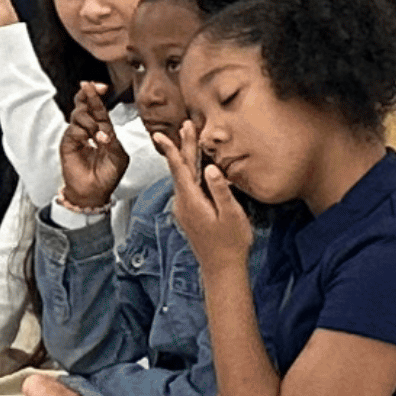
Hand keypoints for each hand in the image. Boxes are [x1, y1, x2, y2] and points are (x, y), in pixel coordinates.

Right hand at [58, 80, 126, 211]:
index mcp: (102, 129)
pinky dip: (84, 133)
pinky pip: (74, 130)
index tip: (102, 86)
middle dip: (88, 94)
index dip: (98, 96)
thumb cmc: (108, 175)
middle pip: (85, 105)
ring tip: (99, 137)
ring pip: (79, 115)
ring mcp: (77, 135)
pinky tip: (91, 142)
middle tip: (90, 87)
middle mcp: (88, 129)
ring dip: (91, 122)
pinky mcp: (68, 143)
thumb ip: (113, 140)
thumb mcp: (118, 156)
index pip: (99, 108)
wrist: (94, 191)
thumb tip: (104, 131)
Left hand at [157, 120, 253, 271]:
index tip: (163, 133)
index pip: (180, 169)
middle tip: (184, 126)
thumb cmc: (231, 243)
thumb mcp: (231, 215)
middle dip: (183, 147)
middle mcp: (183, 203)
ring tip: (190, 140)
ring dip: (186, 158)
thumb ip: (221, 191)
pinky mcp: (189, 213)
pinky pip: (187, 187)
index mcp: (192, 201)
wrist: (221, 269)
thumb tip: (212, 168)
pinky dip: (190, 172)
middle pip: (181, 170)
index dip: (173, 149)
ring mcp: (184, 209)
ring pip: (183, 178)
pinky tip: (196, 167)